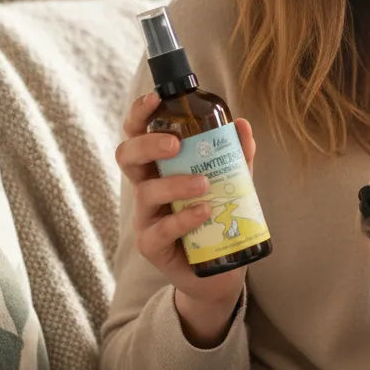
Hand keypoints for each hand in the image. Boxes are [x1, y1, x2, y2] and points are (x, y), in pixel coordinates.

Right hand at [115, 92, 257, 339]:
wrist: (221, 270)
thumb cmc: (219, 218)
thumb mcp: (233, 183)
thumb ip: (236, 157)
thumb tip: (242, 124)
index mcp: (160, 166)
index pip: (139, 133)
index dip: (140, 114)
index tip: (156, 98)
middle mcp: (147, 187)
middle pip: (127, 157)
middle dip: (147, 144)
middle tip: (175, 143)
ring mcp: (146, 217)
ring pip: (144, 193)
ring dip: (175, 183)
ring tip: (205, 184)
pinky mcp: (151, 246)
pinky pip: (159, 229)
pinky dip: (183, 217)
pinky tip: (204, 211)